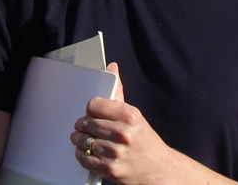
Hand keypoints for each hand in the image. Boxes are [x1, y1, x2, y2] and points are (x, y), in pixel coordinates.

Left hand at [73, 63, 175, 184]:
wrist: (157, 169)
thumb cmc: (145, 141)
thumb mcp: (135, 115)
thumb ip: (119, 93)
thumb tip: (112, 68)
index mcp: (130, 115)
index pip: (94, 105)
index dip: (90, 109)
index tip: (92, 112)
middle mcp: (123, 133)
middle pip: (86, 123)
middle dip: (82, 125)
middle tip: (85, 127)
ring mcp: (115, 153)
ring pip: (83, 142)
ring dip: (80, 141)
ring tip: (83, 139)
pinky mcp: (109, 169)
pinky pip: (85, 159)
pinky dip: (82, 156)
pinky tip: (87, 152)